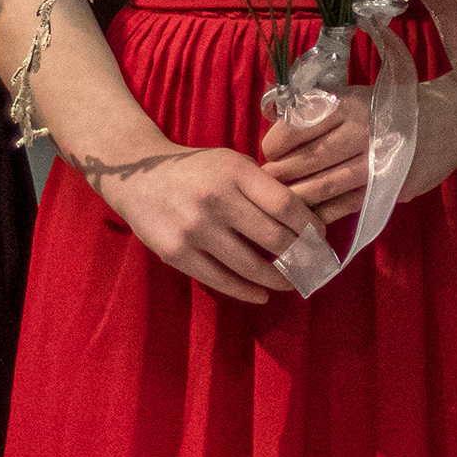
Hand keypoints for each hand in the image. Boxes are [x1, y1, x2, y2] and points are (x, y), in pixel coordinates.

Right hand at [78, 140, 312, 303]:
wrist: (137, 177)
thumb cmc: (196, 170)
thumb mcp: (231, 162)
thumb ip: (262, 185)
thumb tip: (305, 219)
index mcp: (234, 172)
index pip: (286, 205)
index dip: (309, 225)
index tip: (320, 236)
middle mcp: (215, 199)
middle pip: (274, 238)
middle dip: (300, 256)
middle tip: (311, 264)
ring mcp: (194, 229)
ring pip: (250, 266)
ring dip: (278, 279)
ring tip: (291, 282)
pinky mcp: (177, 253)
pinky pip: (221, 280)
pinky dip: (247, 291)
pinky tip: (261, 294)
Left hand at [258, 77, 456, 222]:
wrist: (449, 120)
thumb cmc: (392, 107)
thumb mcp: (356, 95)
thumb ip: (320, 111)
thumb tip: (274, 123)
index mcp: (349, 105)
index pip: (298, 127)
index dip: (276, 144)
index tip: (268, 152)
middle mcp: (361, 131)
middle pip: (307, 160)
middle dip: (281, 174)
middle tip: (268, 181)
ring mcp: (376, 162)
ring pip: (324, 186)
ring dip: (298, 197)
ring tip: (283, 201)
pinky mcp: (387, 187)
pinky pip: (346, 205)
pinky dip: (325, 213)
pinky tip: (311, 217)